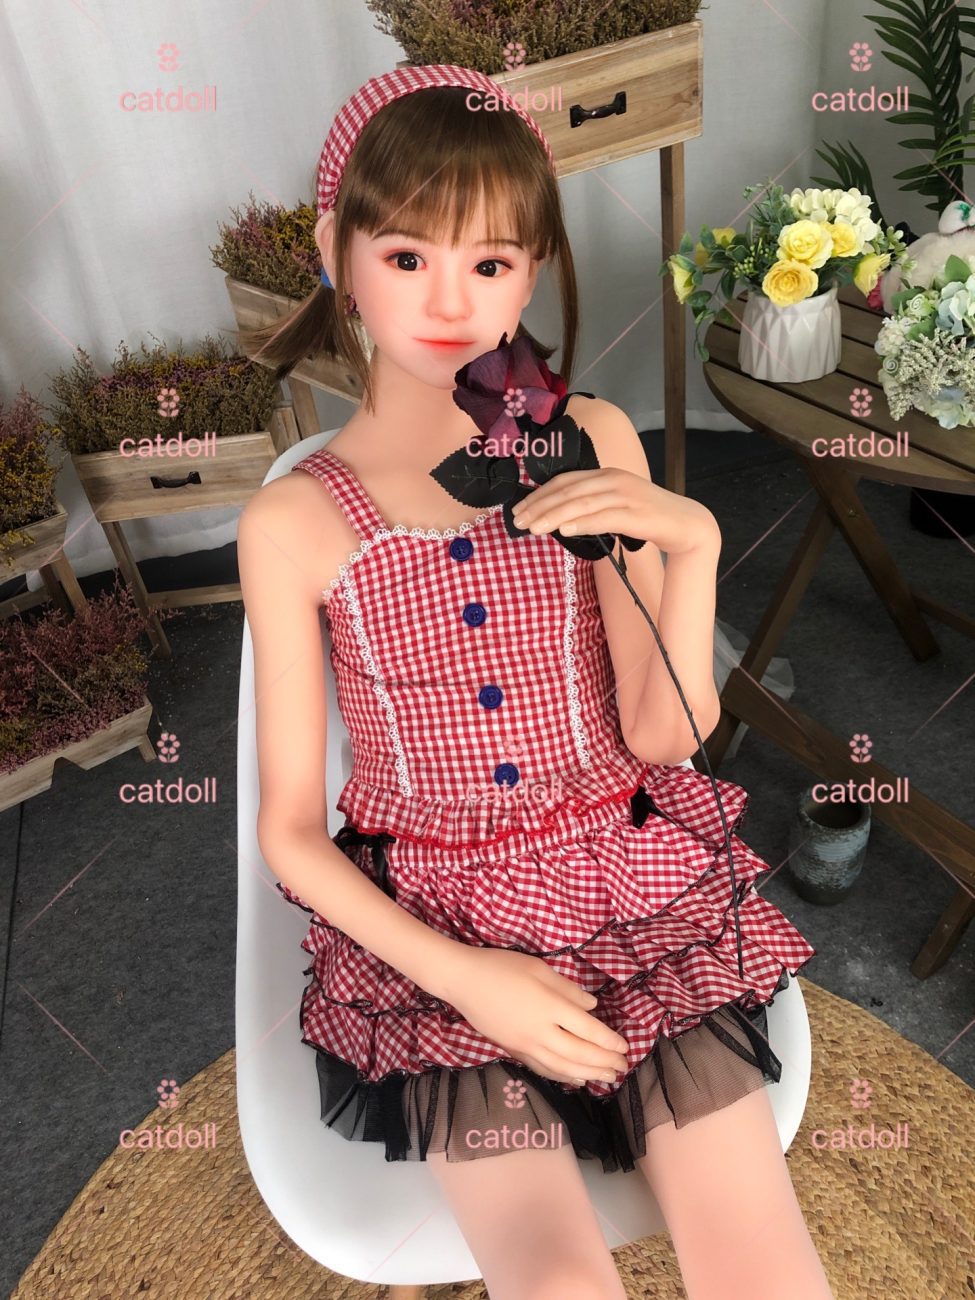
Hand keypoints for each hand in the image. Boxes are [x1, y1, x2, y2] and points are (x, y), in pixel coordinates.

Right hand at [439, 946, 629, 1085]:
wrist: (464, 981)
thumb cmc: (503, 968)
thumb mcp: (540, 969)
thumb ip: (568, 990)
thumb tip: (592, 1006)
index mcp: (550, 1007)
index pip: (587, 1030)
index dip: (609, 1041)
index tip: (625, 1048)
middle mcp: (540, 1032)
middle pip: (579, 1054)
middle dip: (604, 1063)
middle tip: (623, 1068)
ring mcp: (525, 1046)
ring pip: (563, 1068)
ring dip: (588, 1074)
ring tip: (608, 1078)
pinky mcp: (514, 1051)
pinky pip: (543, 1069)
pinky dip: (563, 1076)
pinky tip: (576, 1078)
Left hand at [511, 468, 718, 556]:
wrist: (686, 523)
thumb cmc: (647, 516)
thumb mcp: (615, 504)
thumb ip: (591, 505)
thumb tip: (560, 517)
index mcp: (606, 474)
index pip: (565, 482)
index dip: (539, 495)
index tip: (520, 510)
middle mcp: (613, 479)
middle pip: (568, 492)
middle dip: (540, 506)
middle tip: (518, 521)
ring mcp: (625, 495)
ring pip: (581, 503)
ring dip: (554, 515)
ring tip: (533, 528)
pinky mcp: (636, 514)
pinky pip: (603, 517)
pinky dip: (582, 523)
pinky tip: (564, 530)